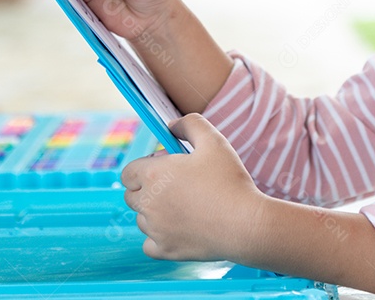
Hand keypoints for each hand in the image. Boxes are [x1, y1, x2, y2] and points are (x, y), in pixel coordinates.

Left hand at [121, 114, 264, 260]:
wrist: (246, 223)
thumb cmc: (229, 181)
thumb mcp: (214, 140)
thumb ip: (190, 124)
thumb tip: (171, 125)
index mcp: (153, 175)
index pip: (128, 172)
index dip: (145, 167)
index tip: (167, 166)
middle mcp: (148, 204)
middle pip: (131, 195)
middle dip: (148, 188)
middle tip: (178, 184)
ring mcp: (155, 229)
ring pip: (141, 219)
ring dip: (154, 212)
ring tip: (184, 205)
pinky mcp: (166, 250)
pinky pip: (149, 244)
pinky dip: (159, 237)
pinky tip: (178, 228)